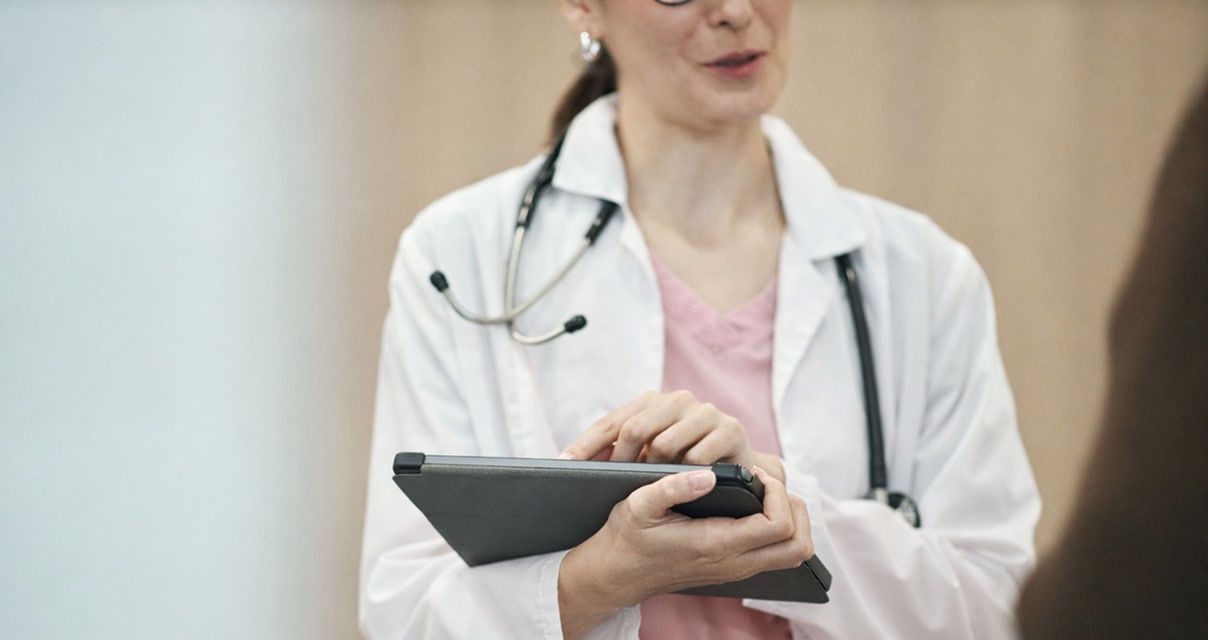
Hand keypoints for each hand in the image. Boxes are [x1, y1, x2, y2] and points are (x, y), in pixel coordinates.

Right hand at [558, 466, 813, 638]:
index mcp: (715, 544)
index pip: (778, 525)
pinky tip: (751, 506)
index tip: (751, 475)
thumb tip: (709, 475)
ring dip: (790, 519)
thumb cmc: (627, 537)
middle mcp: (734, 563)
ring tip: (762, 493)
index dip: (776, 493)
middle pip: (798, 547)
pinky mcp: (735, 567)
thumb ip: (672, 486)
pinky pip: (777, 553)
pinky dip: (779, 528)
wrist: (617, 573)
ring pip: (794, 553)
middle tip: (765, 485)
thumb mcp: (638, 504)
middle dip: (794, 507)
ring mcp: (738, 569)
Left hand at [559, 390, 784, 480]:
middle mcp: (679, 399)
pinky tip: (682, 486)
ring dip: (654, 470)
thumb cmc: (681, 464)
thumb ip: (616, 454)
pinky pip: (699, 456)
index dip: (586, 444)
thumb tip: (568, 462)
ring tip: (646, 488)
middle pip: (636, 428)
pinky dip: (687, 474)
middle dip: (621, 460)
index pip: (612, 422)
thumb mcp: (646, 456)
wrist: (736, 469)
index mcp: (653, 401)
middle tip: (610, 484)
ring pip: (667, 443)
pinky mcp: (732, 430)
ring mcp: (706, 413)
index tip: (564, 464)